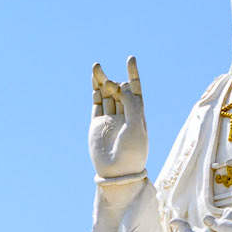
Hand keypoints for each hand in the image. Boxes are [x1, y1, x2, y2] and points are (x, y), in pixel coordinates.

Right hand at [89, 57, 148, 180]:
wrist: (117, 172)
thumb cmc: (132, 151)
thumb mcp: (137, 126)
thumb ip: (131, 104)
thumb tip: (122, 85)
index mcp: (138, 114)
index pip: (135, 89)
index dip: (133, 74)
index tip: (130, 58)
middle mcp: (124, 115)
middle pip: (119, 91)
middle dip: (114, 81)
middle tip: (111, 81)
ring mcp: (110, 119)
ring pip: (106, 95)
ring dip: (102, 81)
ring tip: (97, 66)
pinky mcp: (97, 124)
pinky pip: (96, 103)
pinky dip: (95, 91)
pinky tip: (94, 80)